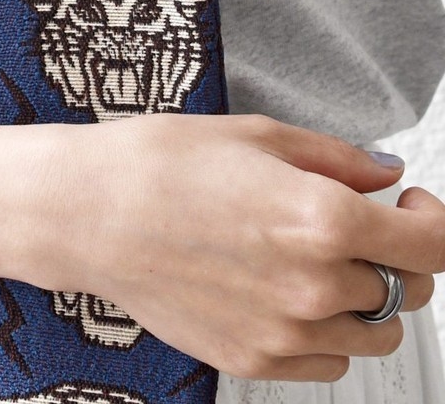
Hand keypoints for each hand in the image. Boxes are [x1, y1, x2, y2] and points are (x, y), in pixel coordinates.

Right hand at [30, 112, 441, 383]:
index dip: (432, 222)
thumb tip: (385, 176)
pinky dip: (325, 335)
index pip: (430, 246)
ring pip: (374, 335)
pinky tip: (287, 294)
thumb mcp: (255, 135)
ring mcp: (285, 331)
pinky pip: (327, 363)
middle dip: (396, 257)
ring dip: (363, 300)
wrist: (88, 212)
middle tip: (361, 229)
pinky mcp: (254, 361)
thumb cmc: (159, 163)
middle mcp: (314, 283)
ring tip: (316, 262)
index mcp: (322, 218)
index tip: (413, 208)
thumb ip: (335, 159)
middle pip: (408, 292)